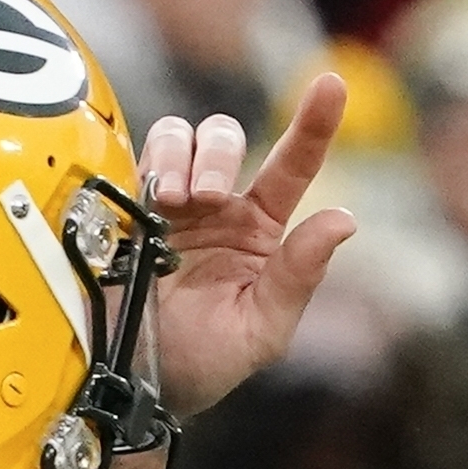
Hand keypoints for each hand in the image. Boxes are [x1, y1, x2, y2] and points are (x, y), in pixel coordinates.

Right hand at [140, 74, 358, 415]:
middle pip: (225, 136)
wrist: (132, 384)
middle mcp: (216, 207)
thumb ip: (299, 275)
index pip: (293, 165)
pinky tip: (150, 199)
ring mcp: (167, 203)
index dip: (314, 123)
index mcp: (259, 231)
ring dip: (180, 156)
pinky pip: (136, 154)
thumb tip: (344, 220)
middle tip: (208, 196)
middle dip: (218, 154)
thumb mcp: (262, 330)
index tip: (330, 84)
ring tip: (174, 201)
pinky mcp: (124, 206)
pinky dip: (148, 162)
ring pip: (180, 135)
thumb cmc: (203, 365)